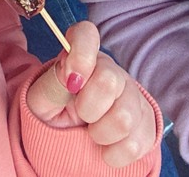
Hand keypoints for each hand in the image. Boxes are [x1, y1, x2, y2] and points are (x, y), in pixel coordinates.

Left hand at [26, 21, 156, 167]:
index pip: (86, 33)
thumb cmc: (56, 115)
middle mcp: (111, 71)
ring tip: (92, 132)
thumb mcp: (41, 100)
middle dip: (88, 108)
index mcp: (82, 56)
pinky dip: (114, 154)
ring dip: (101, 134)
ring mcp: (133, 97)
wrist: (73, 145)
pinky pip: (134, 145)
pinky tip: (106, 146)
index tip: (72, 82)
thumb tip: (71, 74)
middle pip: (109, 80)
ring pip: (124, 118)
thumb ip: (52, 84)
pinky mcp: (147, 126)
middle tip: (80, 115)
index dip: (81, 53)